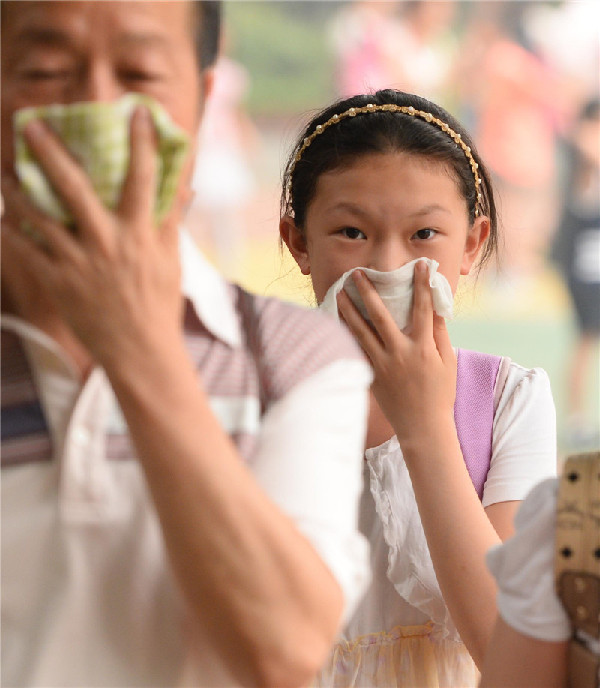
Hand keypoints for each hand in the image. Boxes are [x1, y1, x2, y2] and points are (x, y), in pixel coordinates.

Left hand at [1, 106, 187, 368]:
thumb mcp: (172, 260)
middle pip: (74, 188)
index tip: (136, 112)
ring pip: (37, 216)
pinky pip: (25, 251)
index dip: (141, 142)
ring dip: (16, 189)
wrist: (141, 351)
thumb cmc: (159, 304)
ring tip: (4, 170)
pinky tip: (3, 215)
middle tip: (30, 124)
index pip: (142, 178)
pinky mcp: (58, 283)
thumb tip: (184, 186)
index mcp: (139, 235)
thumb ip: (172, 220)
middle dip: (50, 152)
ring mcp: (78, 263)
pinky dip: (10, 230)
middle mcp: (106, 243)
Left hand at [336, 260, 456, 451]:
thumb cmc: (440, 394)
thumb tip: (437, 307)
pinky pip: (356, 349)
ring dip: (349, 310)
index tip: (420, 266)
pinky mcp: (372, 374)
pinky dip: (346, 333)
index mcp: (423, 348)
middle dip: (368, 292)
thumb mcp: (448, 362)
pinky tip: (338, 320)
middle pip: (381, 316)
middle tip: (357, 273)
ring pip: (361, 331)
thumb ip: (441, 333)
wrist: (422, 427)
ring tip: (338, 293)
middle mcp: (400, 353)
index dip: (422, 285)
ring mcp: (383, 364)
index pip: (423, 309)